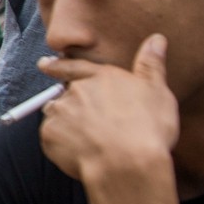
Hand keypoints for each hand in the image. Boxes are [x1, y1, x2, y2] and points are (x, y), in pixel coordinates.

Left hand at [36, 35, 178, 186]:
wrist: (127, 163)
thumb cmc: (148, 129)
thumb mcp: (158, 92)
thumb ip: (151, 65)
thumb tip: (156, 39)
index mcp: (101, 77)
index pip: (73, 67)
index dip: (57, 66)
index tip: (44, 65)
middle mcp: (76, 90)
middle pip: (66, 95)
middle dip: (75, 108)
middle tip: (94, 126)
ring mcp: (60, 112)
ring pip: (57, 116)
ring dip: (66, 125)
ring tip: (88, 141)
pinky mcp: (49, 135)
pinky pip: (52, 139)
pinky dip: (62, 146)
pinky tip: (82, 154)